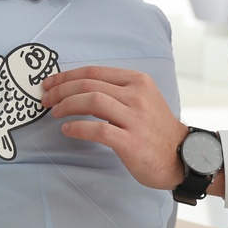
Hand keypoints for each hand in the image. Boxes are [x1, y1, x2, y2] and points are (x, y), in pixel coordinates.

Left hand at [40, 66, 187, 190]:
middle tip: (45, 99)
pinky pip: (98, 130)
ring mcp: (135, 118)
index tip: (50, 83)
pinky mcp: (131, 141)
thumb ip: (116, 92)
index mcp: (138, 81)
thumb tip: (78, 90)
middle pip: (89, 84)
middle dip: (61, 90)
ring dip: (67, 105)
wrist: (182, 156)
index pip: (94, 71)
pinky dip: (78, 128)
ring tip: (55, 113)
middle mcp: (137, 95)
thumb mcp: (142, 100)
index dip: (67, 76)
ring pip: (92, 101)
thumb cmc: (156, 130)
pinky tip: (67, 130)